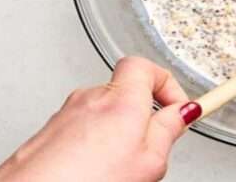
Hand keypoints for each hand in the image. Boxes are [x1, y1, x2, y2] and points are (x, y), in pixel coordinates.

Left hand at [0, 57, 190, 181]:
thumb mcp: (149, 161)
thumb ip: (169, 130)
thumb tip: (184, 112)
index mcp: (122, 98)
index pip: (148, 67)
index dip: (168, 86)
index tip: (179, 108)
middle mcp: (92, 97)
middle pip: (128, 91)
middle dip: (143, 115)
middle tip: (152, 143)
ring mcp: (68, 112)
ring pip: (105, 112)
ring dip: (118, 132)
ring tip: (120, 165)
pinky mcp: (51, 130)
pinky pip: (83, 128)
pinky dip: (94, 143)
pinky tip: (96, 169)